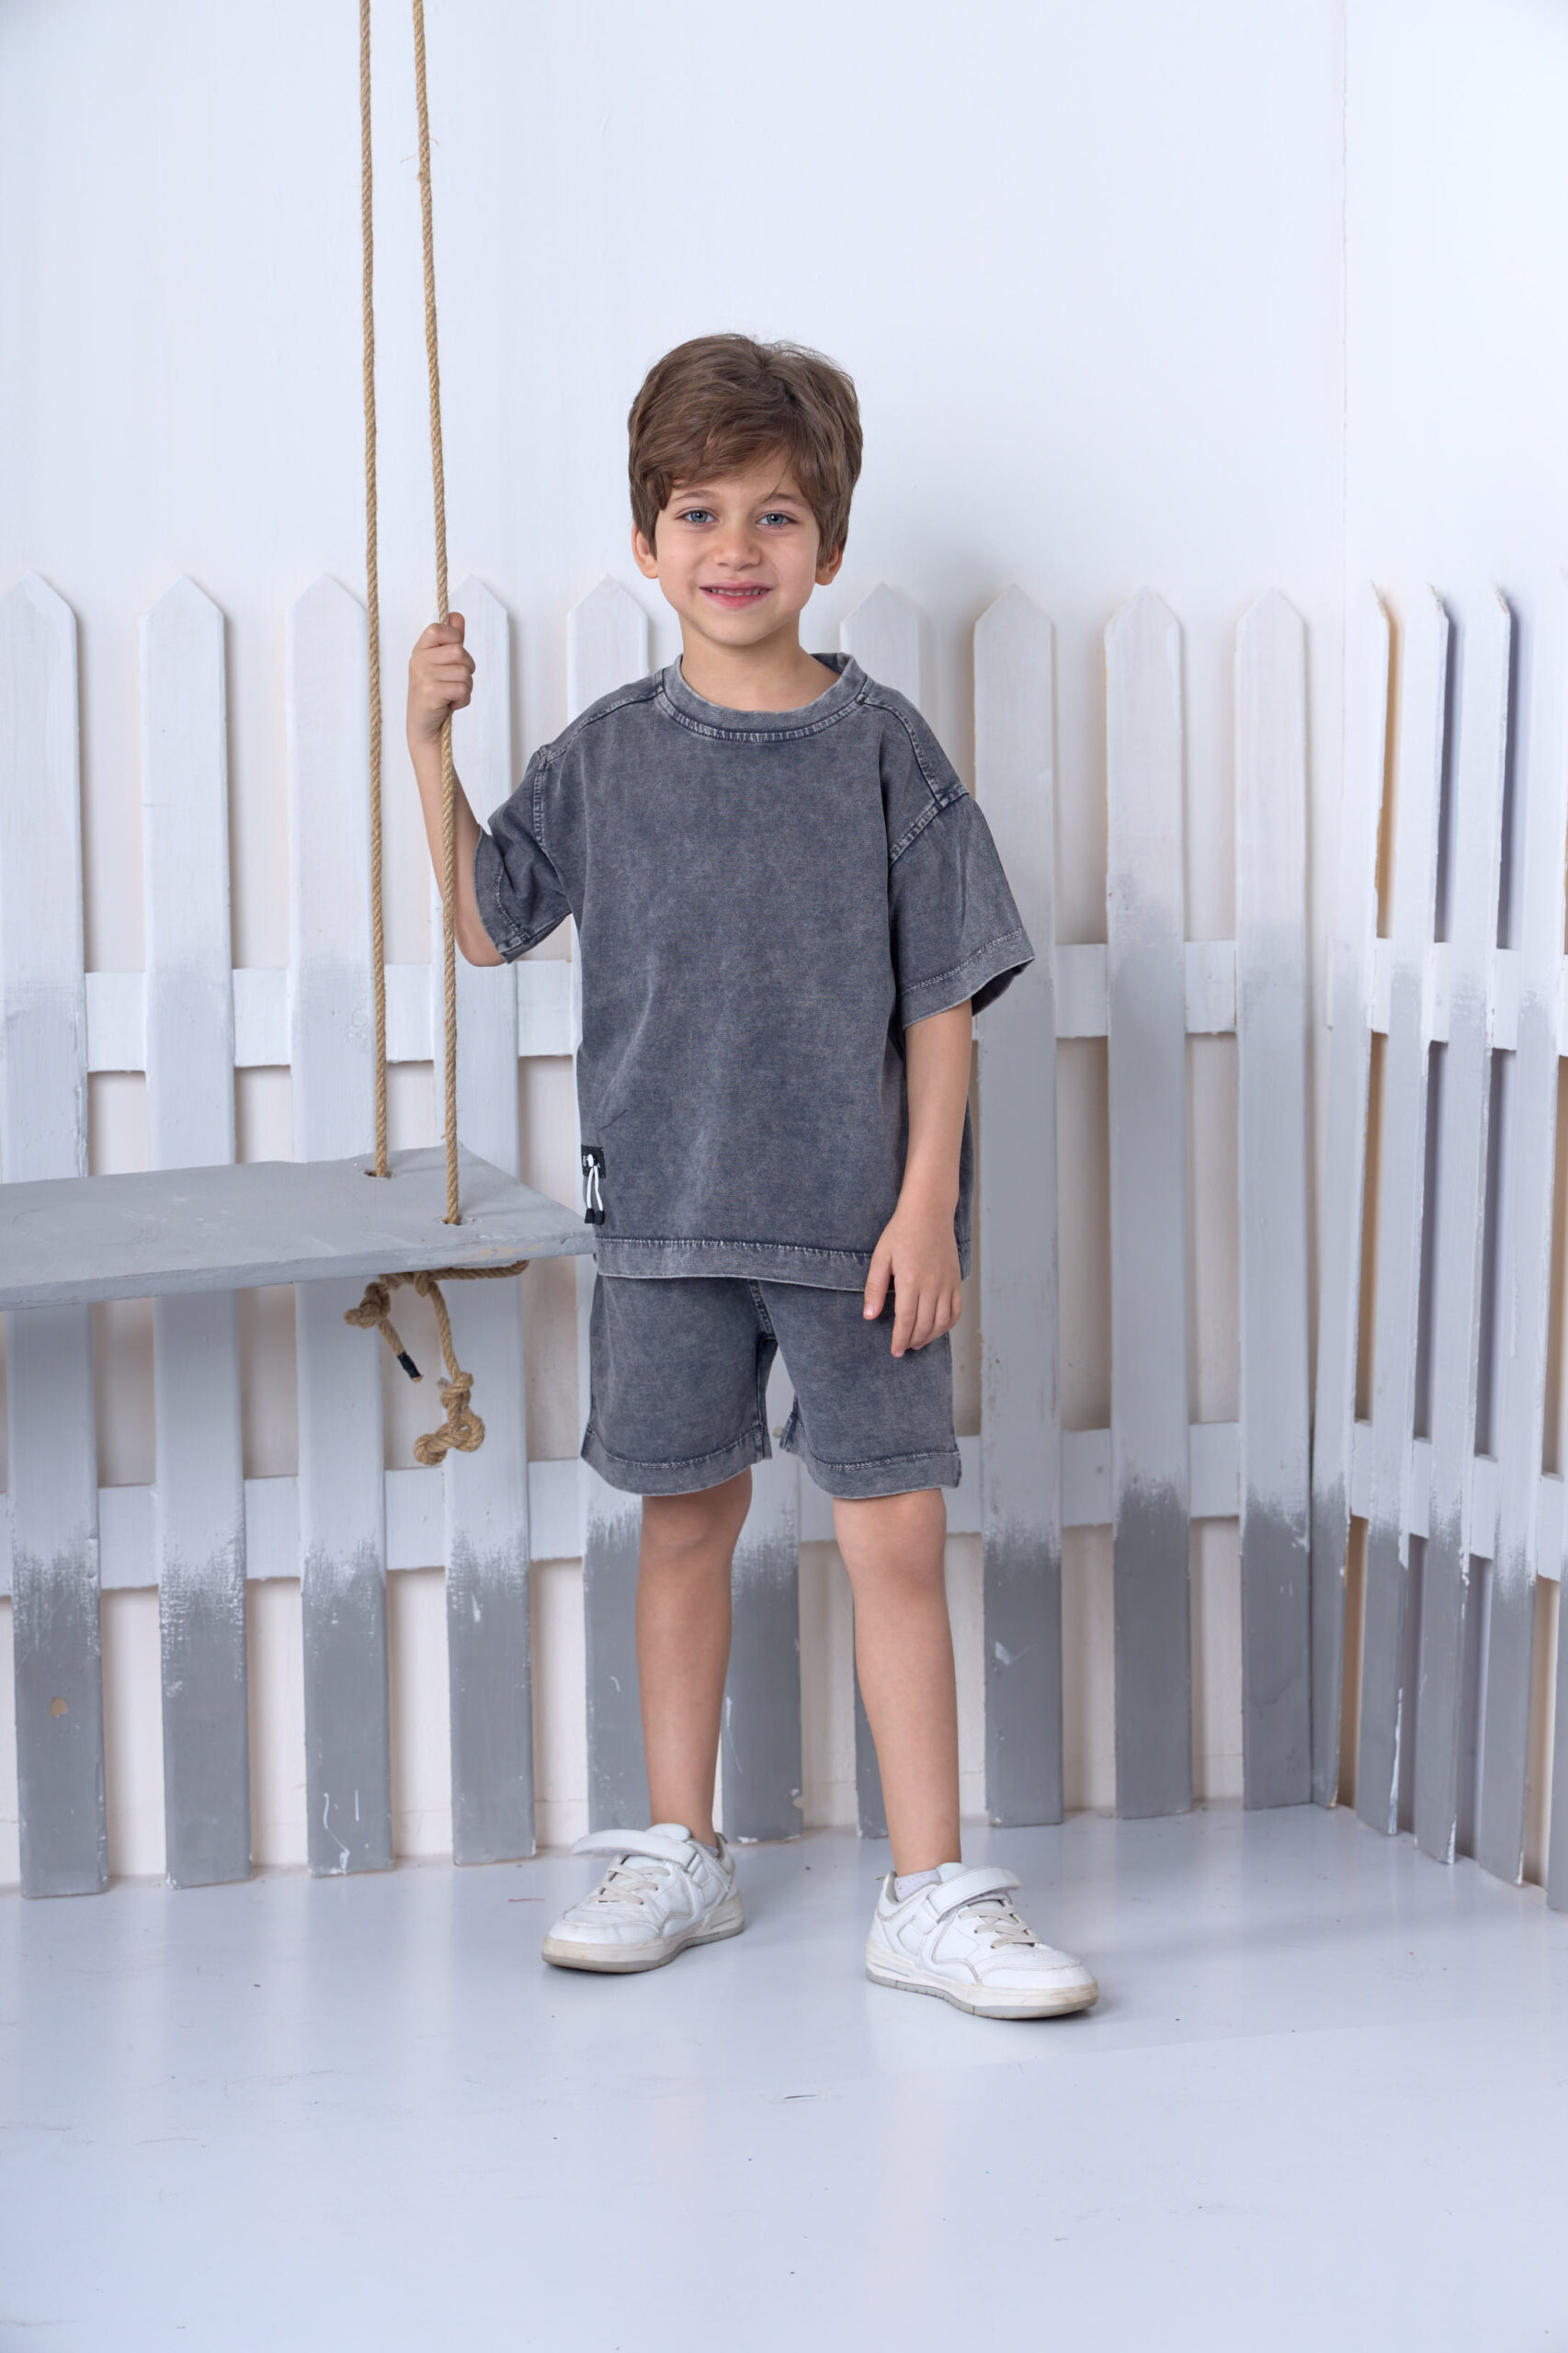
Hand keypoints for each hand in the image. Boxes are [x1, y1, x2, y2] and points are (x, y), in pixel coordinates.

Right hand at [407, 615, 473, 748]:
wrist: (424, 727)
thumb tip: (457, 616)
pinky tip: (451, 705)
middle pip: (459, 652)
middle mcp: (417, 661)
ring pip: (464, 672)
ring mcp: (422, 676)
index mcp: (419, 650)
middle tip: (456, 681)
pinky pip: (463, 689)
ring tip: (452, 695)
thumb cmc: (435, 694)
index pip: (439, 629)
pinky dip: (463, 700)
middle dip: (467, 669)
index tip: (453, 658)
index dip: (455, 640)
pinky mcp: (430, 693)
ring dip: (466, 687)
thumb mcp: (441, 664)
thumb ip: (451, 640)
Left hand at [863, 1194, 962, 1356]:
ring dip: (930, 1336)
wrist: (929, 1212)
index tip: (895, 1351)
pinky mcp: (956, 1280)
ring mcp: (947, 1283)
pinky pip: (956, 1310)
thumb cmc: (901, 1232)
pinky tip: (937, 1329)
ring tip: (917, 1342)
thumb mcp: (881, 1257)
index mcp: (911, 1281)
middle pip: (924, 1325)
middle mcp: (932, 1285)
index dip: (900, 1339)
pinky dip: (948, 1325)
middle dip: (913, 1341)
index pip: (906, 1320)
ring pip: (942, 1321)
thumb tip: (869, 1315)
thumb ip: (875, 1288)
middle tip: (903, 1348)